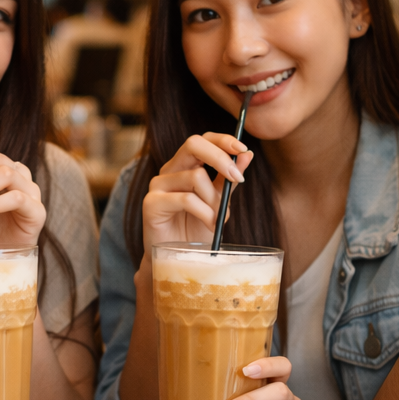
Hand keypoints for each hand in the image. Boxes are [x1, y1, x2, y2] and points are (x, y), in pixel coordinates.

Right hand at [142, 133, 253, 250]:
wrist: (179, 260)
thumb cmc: (197, 229)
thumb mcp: (219, 201)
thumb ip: (228, 178)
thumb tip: (247, 154)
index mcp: (185, 165)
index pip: (202, 139)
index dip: (223, 140)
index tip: (244, 149)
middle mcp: (170, 170)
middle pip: (193, 143)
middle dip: (220, 158)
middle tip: (237, 178)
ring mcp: (158, 185)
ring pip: (195, 176)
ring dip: (215, 200)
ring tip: (219, 218)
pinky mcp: (151, 203)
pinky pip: (186, 199)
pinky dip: (205, 212)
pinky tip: (209, 224)